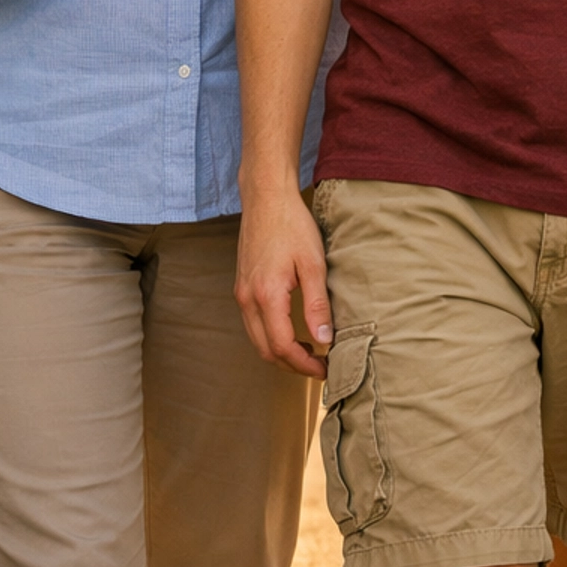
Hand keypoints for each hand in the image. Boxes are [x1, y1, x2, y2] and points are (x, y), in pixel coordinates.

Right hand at [236, 188, 333, 377]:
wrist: (266, 198)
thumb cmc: (292, 224)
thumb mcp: (313, 263)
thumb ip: (318, 304)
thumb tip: (325, 339)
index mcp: (266, 295)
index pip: (282, 347)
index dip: (304, 365)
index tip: (325, 369)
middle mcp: (248, 299)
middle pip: (266, 350)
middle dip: (292, 365)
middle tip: (319, 366)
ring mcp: (241, 293)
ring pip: (257, 339)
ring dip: (281, 352)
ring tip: (310, 350)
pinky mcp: (242, 286)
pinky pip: (253, 323)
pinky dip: (272, 335)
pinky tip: (292, 329)